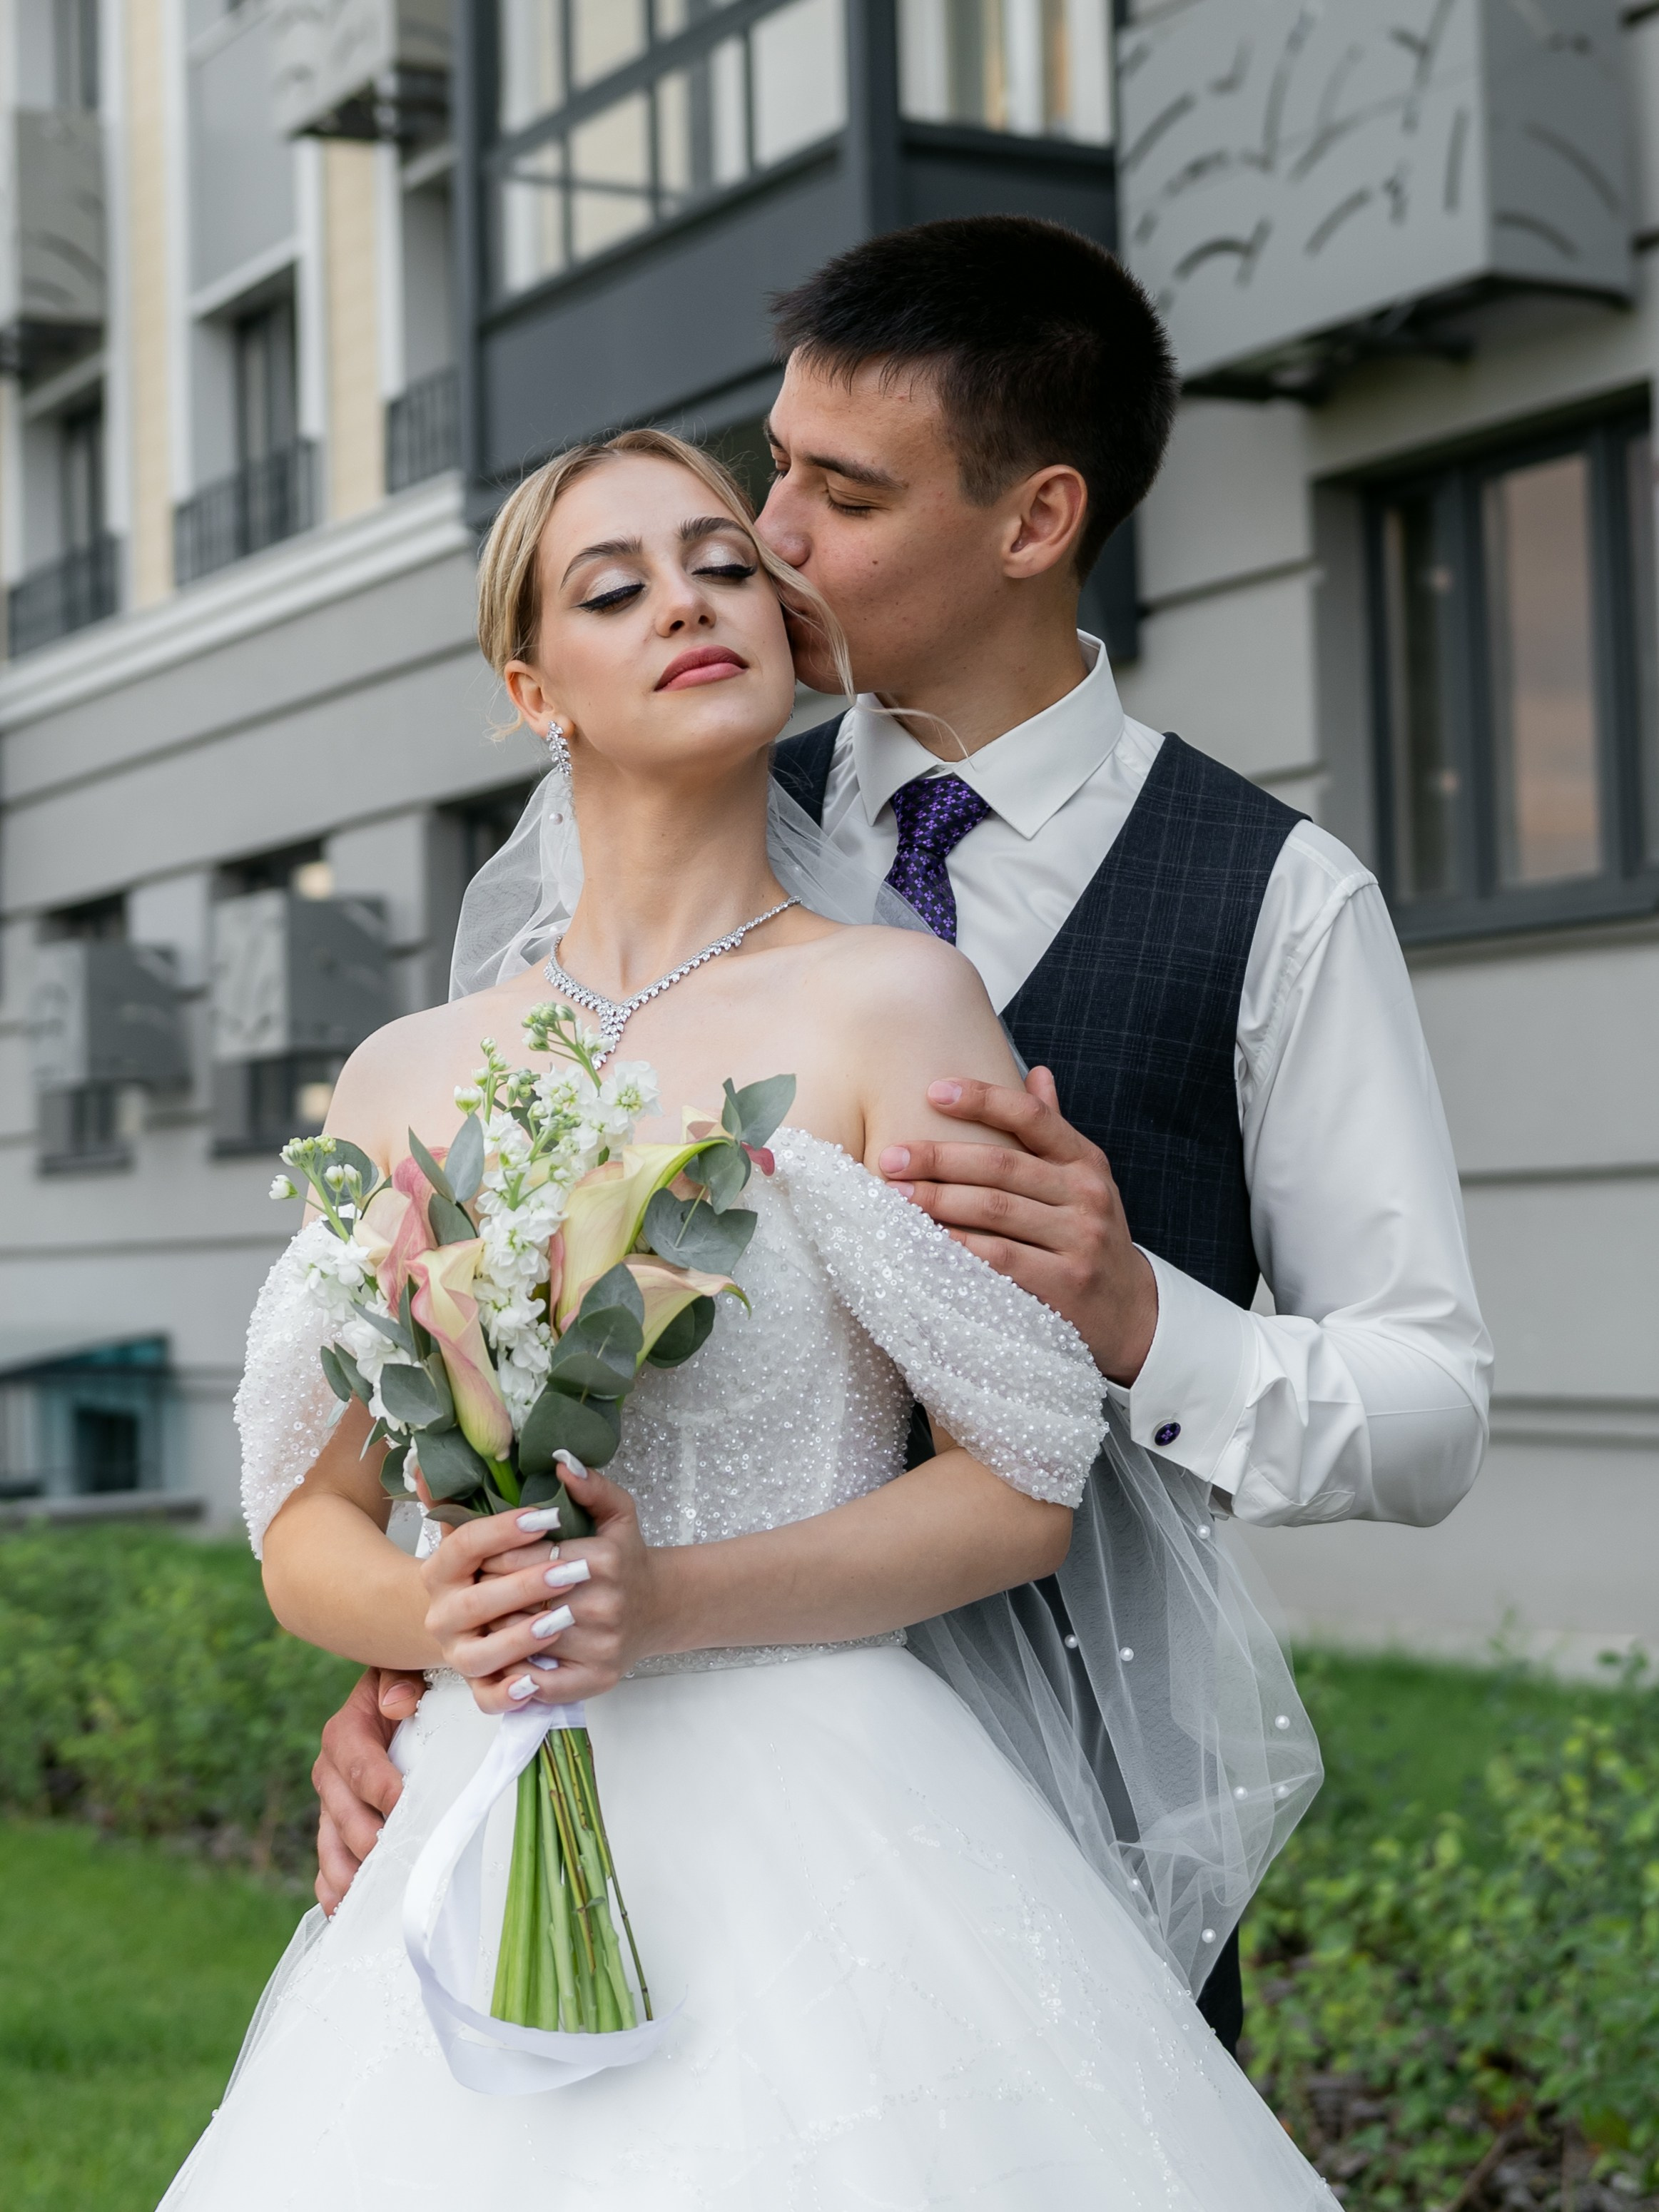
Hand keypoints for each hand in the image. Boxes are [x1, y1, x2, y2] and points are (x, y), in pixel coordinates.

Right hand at [313, 1667, 423, 1914]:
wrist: (395, 1702)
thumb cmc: (409, 1684)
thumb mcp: (403, 1667)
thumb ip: (399, 1678)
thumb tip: (397, 1705)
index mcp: (345, 1733)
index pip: (360, 1765)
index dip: (381, 1789)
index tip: (406, 1807)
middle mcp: (329, 1772)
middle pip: (342, 1815)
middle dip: (367, 1840)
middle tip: (396, 1860)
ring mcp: (329, 1806)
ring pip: (329, 1846)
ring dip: (347, 1874)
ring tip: (367, 1900)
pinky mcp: (334, 1830)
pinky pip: (326, 1865)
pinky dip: (332, 1891)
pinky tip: (345, 1913)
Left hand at [420, 1463, 664, 1711]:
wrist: (658, 1607)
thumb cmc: (626, 1557)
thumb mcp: (616, 1513)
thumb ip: (589, 1486)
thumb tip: (561, 1463)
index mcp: (603, 1560)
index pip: (528, 1558)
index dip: (496, 1556)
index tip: (478, 1556)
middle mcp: (604, 1605)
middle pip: (521, 1601)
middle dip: (491, 1593)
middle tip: (472, 1588)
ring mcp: (601, 1646)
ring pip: (525, 1641)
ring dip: (497, 1632)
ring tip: (481, 1619)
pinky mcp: (598, 1679)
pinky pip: (542, 1684)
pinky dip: (517, 1674)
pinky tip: (504, 1657)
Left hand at [878, 1067, 1157, 1384]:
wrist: (1131, 1312)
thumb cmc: (1087, 1236)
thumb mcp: (1084, 1181)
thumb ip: (1054, 1132)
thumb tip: (1036, 1072)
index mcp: (1086, 1161)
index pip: (1032, 1117)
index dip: (983, 1099)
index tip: (934, 1091)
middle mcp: (1087, 1195)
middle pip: (1001, 1166)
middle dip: (939, 1158)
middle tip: (890, 1158)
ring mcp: (1079, 1241)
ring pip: (995, 1211)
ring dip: (939, 1202)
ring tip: (897, 1198)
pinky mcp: (1064, 1284)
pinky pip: (1000, 1259)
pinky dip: (959, 1247)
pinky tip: (926, 1241)